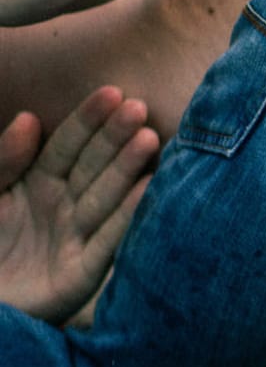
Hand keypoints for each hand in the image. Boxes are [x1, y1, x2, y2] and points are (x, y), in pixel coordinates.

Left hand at [0, 86, 156, 325]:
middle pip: (93, 166)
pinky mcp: (82, 272)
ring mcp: (76, 237)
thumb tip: (31, 120)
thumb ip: (3, 159)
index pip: (67, 145)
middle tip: (140, 110)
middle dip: (116, 137)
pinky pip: (107, 240)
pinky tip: (150, 192)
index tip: (114, 93)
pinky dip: (129, 217)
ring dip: (129, 169)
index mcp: (37, 182)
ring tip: (150, 140)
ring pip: (105, 196)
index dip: (88, 120)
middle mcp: (63, 206)